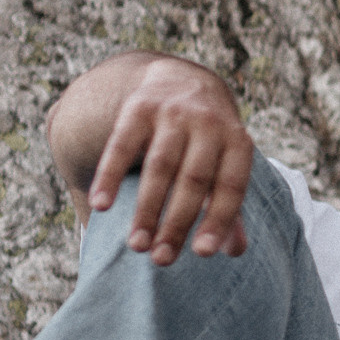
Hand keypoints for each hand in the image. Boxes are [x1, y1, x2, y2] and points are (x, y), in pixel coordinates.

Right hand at [84, 56, 255, 265]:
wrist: (181, 80)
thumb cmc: (208, 139)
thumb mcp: (225, 162)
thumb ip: (228, 204)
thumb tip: (233, 251)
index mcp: (237, 141)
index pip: (231, 186)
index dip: (219, 219)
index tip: (203, 254)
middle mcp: (208, 124)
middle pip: (193, 180)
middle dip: (177, 222)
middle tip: (161, 260)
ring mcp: (173, 113)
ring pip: (159, 167)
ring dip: (146, 209)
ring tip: (136, 245)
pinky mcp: (138, 108)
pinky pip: (121, 146)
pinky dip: (110, 177)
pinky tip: (101, 207)